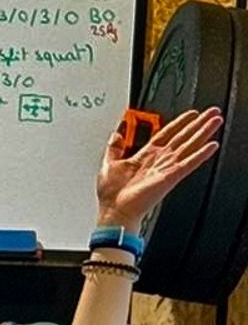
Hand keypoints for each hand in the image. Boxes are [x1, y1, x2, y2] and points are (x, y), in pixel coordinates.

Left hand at [95, 103, 221, 232]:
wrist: (114, 212)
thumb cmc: (112, 194)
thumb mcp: (108, 163)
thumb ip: (114, 147)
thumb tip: (116, 133)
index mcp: (145, 157)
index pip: (167, 134)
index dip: (179, 123)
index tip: (191, 114)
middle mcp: (158, 161)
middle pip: (183, 137)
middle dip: (198, 124)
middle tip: (212, 113)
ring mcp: (166, 169)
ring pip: (189, 146)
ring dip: (203, 133)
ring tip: (216, 121)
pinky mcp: (170, 177)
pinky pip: (188, 164)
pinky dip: (200, 155)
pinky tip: (211, 146)